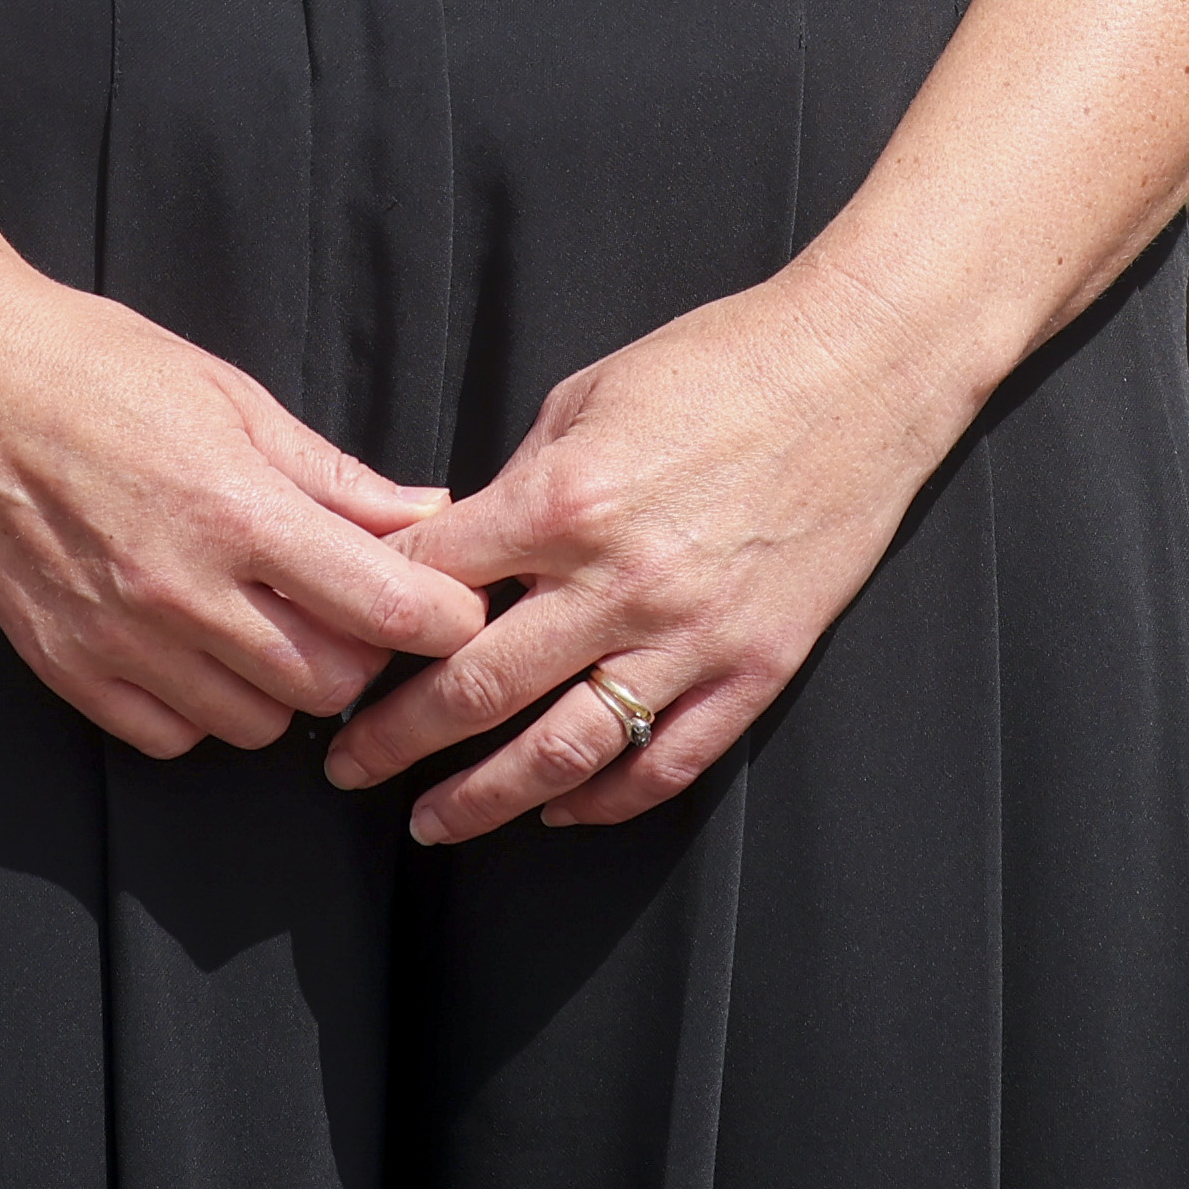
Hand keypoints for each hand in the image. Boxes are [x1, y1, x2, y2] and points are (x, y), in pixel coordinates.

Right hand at [0, 207, 483, 758]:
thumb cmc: (94, 366)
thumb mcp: (230, 395)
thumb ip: (332, 475)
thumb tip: (424, 517)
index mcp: (235, 509)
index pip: (382, 607)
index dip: (442, 619)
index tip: (453, 610)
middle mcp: (181, 590)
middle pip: (330, 684)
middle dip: (361, 654)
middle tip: (351, 608)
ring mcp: (119, 638)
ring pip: (256, 723)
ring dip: (282, 686)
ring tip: (265, 621)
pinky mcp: (65, 665)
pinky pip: (171, 736)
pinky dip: (201, 707)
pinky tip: (194, 648)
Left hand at [318, 251, 982, 841]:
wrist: (858, 371)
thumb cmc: (715, 364)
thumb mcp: (585, 399)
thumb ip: (518, 486)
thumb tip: (458, 554)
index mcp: (563, 503)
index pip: (431, 588)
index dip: (366, 628)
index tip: (329, 656)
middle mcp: (618, 584)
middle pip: (478, 690)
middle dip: (396, 740)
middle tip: (344, 769)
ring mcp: (691, 639)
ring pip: (565, 754)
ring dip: (484, 799)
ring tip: (431, 824)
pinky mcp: (754, 670)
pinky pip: (665, 763)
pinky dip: (603, 800)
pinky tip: (556, 810)